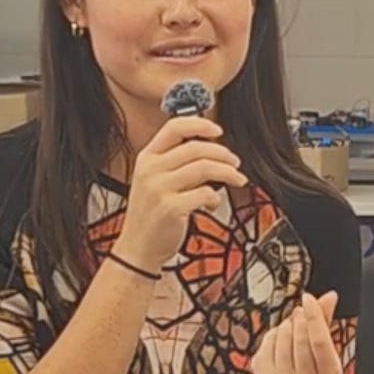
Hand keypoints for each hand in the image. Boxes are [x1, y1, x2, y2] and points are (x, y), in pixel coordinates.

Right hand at [116, 114, 245, 272]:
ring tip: (236, 179)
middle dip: (223, 153)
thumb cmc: (150, 215)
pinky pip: (205, 193)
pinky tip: (213, 203)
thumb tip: (211, 151)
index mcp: (147, 158)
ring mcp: (159, 188)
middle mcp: (151, 170)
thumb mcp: (154, 181)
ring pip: (205, 167)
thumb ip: (175, 163)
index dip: (200, 125)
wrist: (137, 248)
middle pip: (196, 147)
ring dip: (228, 172)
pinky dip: (216, 197)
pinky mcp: (170, 208)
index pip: (174, 127)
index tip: (218, 130)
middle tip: (235, 162)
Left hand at [241, 291, 339, 373]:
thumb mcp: (324, 349)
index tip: (308, 298)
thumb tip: (330, 296)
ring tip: (292, 329)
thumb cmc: (310, 367)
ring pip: (283, 335)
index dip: (314, 316)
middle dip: (300, 319)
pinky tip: (280, 339)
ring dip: (287, 325)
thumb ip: (326, 321)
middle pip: (301, 336)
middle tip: (300, 314)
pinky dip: (274, 333)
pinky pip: (268, 340)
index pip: (320, 341)